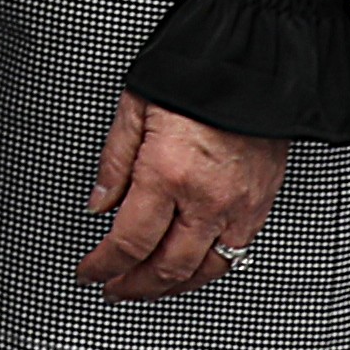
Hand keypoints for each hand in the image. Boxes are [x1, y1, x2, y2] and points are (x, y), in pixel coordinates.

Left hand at [75, 95, 288, 299]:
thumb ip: (113, 163)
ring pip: (205, 271)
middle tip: (112, 288)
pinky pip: (237, 253)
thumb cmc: (194, 75)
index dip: (102, 266)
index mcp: (167, 173)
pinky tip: (190, 267)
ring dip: (171, 287)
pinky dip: (208, 269)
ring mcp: (239, 205)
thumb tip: (97, 204)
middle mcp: (206, 198)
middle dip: (133, 287)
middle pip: (166, 269)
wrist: (253, 61)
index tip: (87, 272)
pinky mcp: (262, 203)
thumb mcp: (135, 108)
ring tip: (147, 287)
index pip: (128, 242)